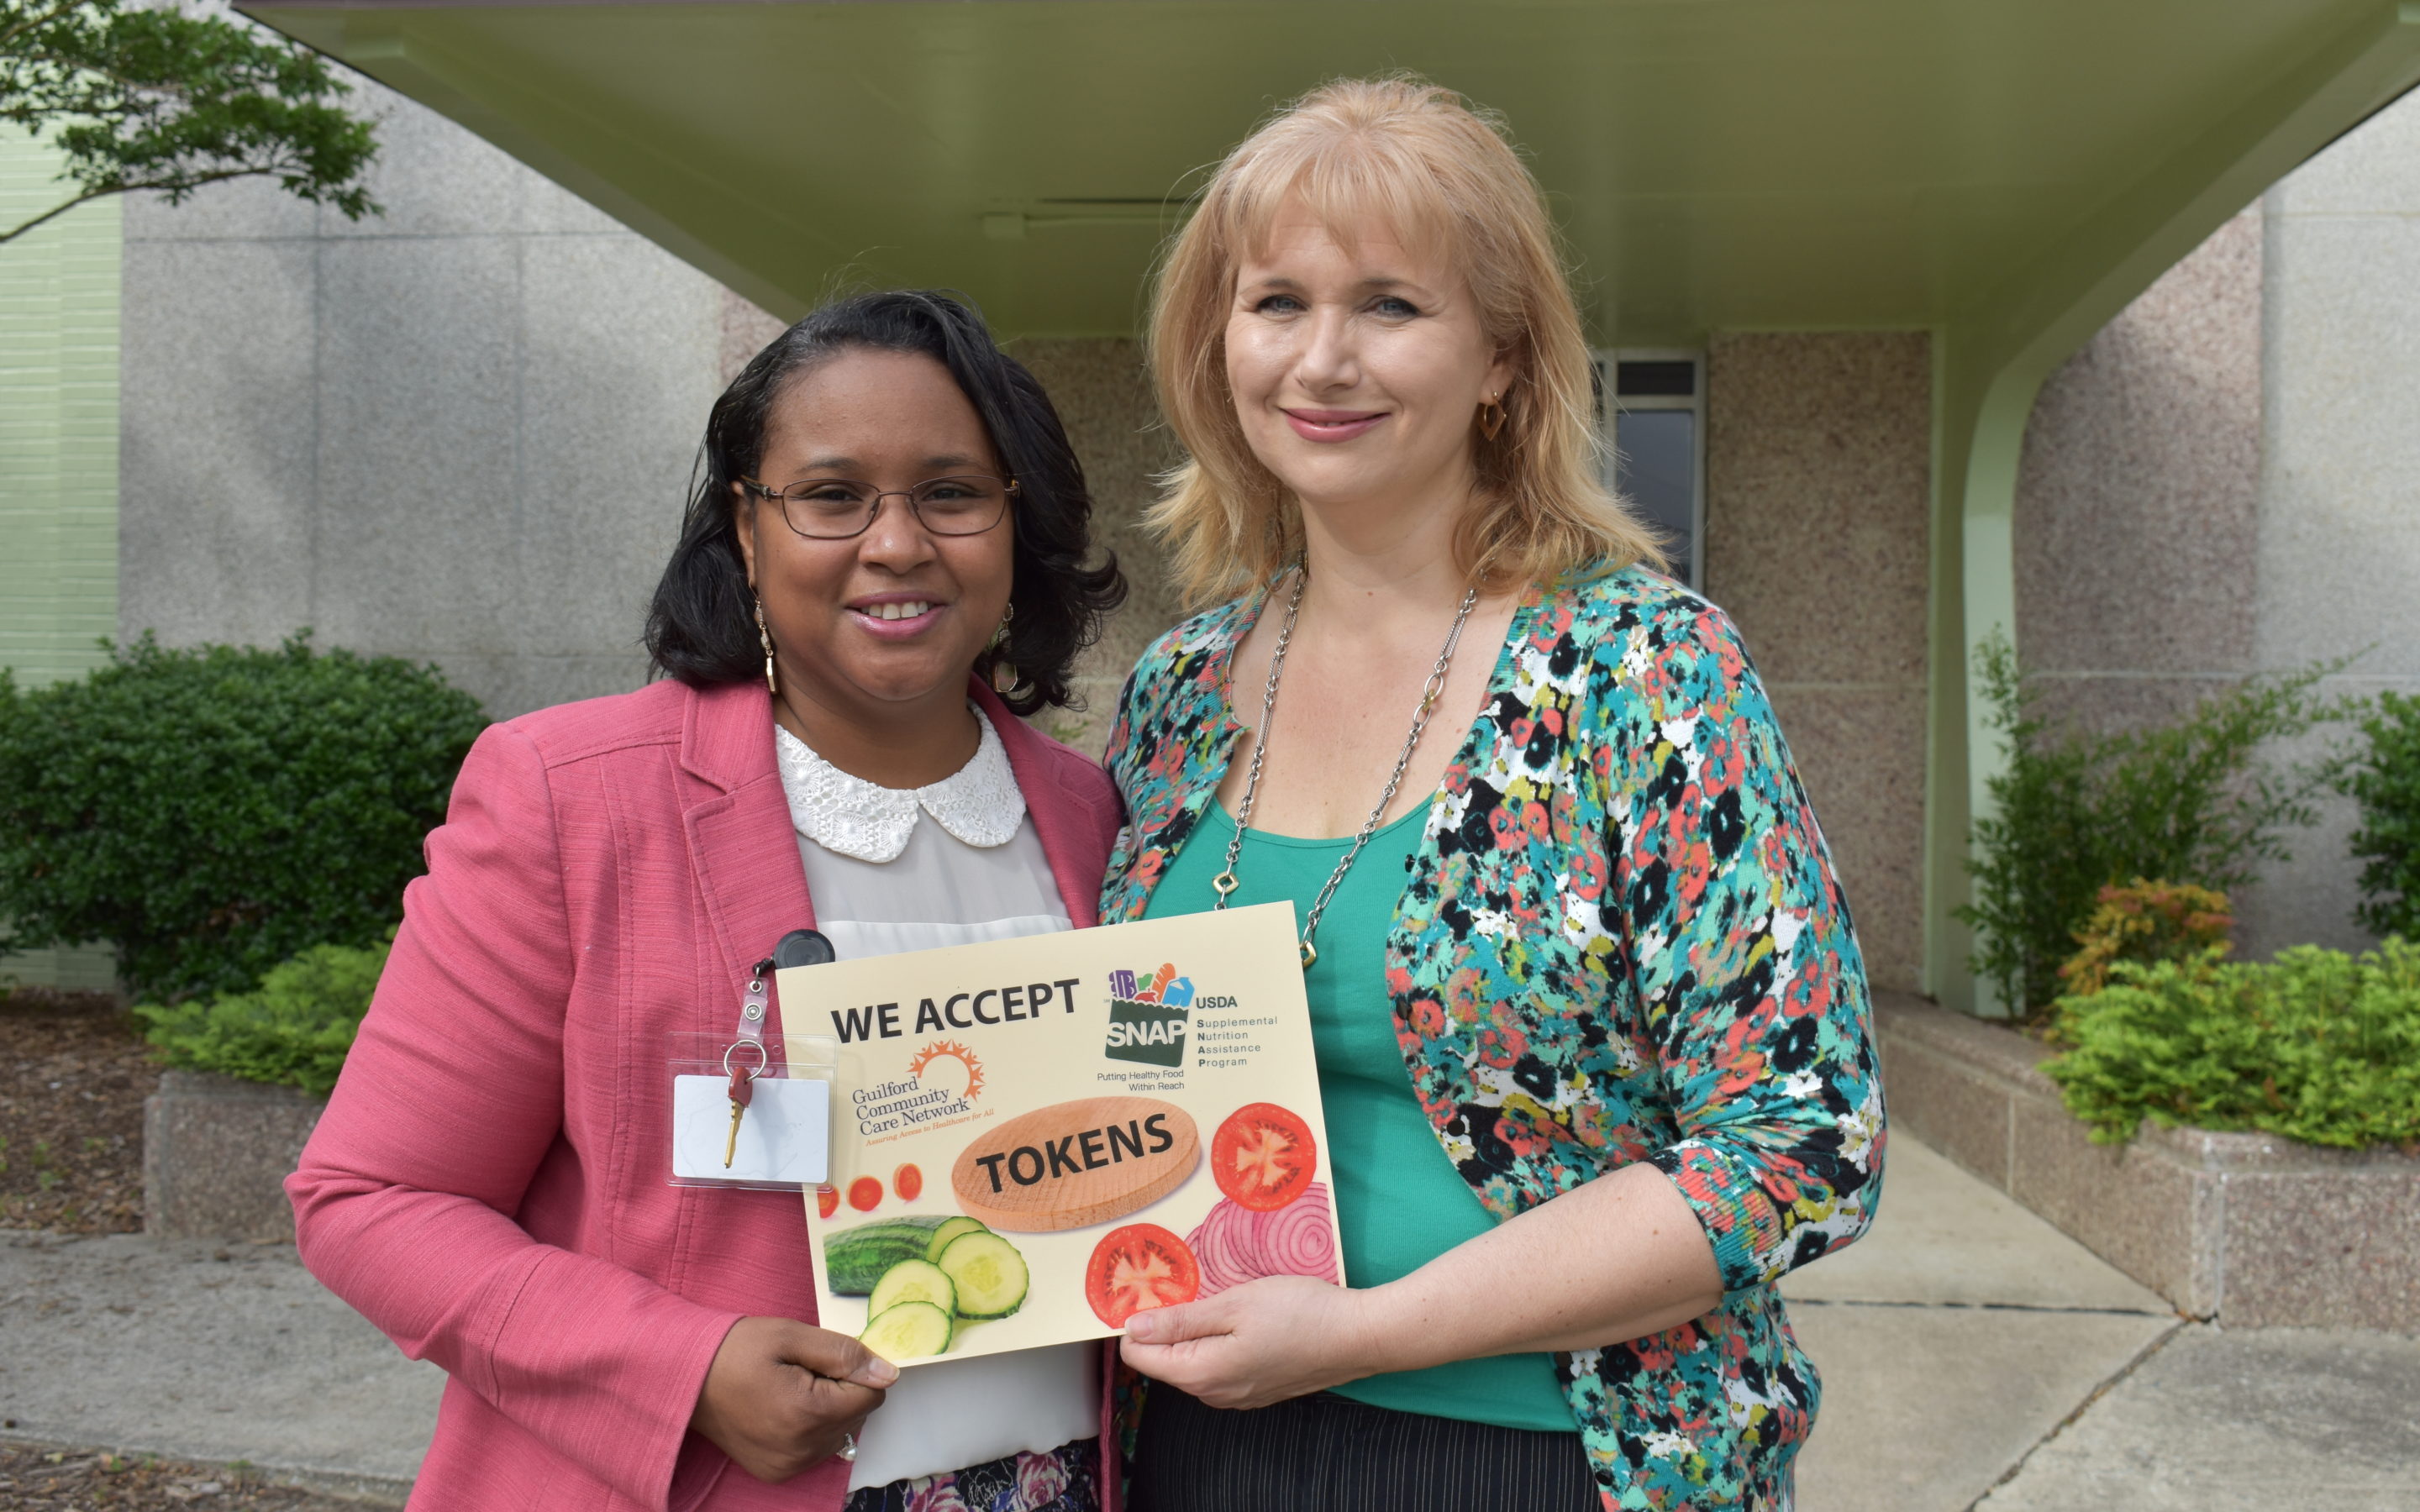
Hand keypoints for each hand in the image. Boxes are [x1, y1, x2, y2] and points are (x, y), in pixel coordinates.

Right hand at [690, 1315, 896, 1482]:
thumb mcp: (791, 1336)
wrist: (685, 1377)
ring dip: (827, 1409)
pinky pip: (817, 1448)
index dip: (853, 1370)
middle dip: (840, 1389)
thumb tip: (889, 1374)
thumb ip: (844, 1354)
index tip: (821, 1358)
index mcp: (808, 1414)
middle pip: (856, 1415)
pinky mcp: (777, 1472)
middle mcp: (801, 1450)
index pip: (870, 1395)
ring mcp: (788, 1466)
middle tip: (799, 1371)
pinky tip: (782, 1409)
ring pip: (840, 1433)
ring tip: (789, 1389)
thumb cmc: (736, 1349)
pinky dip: (810, 1428)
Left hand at [1119, 1276, 1376, 1410]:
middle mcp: (1213, 1393)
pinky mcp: (1255, 1390)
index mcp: (1200, 1373)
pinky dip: (1218, 1341)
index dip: (1139, 1320)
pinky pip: (1218, 1366)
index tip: (1155, 1289)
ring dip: (1195, 1330)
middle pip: (1164, 1359)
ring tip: (1218, 1295)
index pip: (1139, 1355)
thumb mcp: (1234, 1304)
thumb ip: (1181, 1320)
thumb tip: (1133, 1328)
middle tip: (1191, 1284)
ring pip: (1192, 1362)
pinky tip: (1241, 1317)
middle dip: (1167, 1323)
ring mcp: (1236, 1395)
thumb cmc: (1299, 1313)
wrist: (1356, 1336)